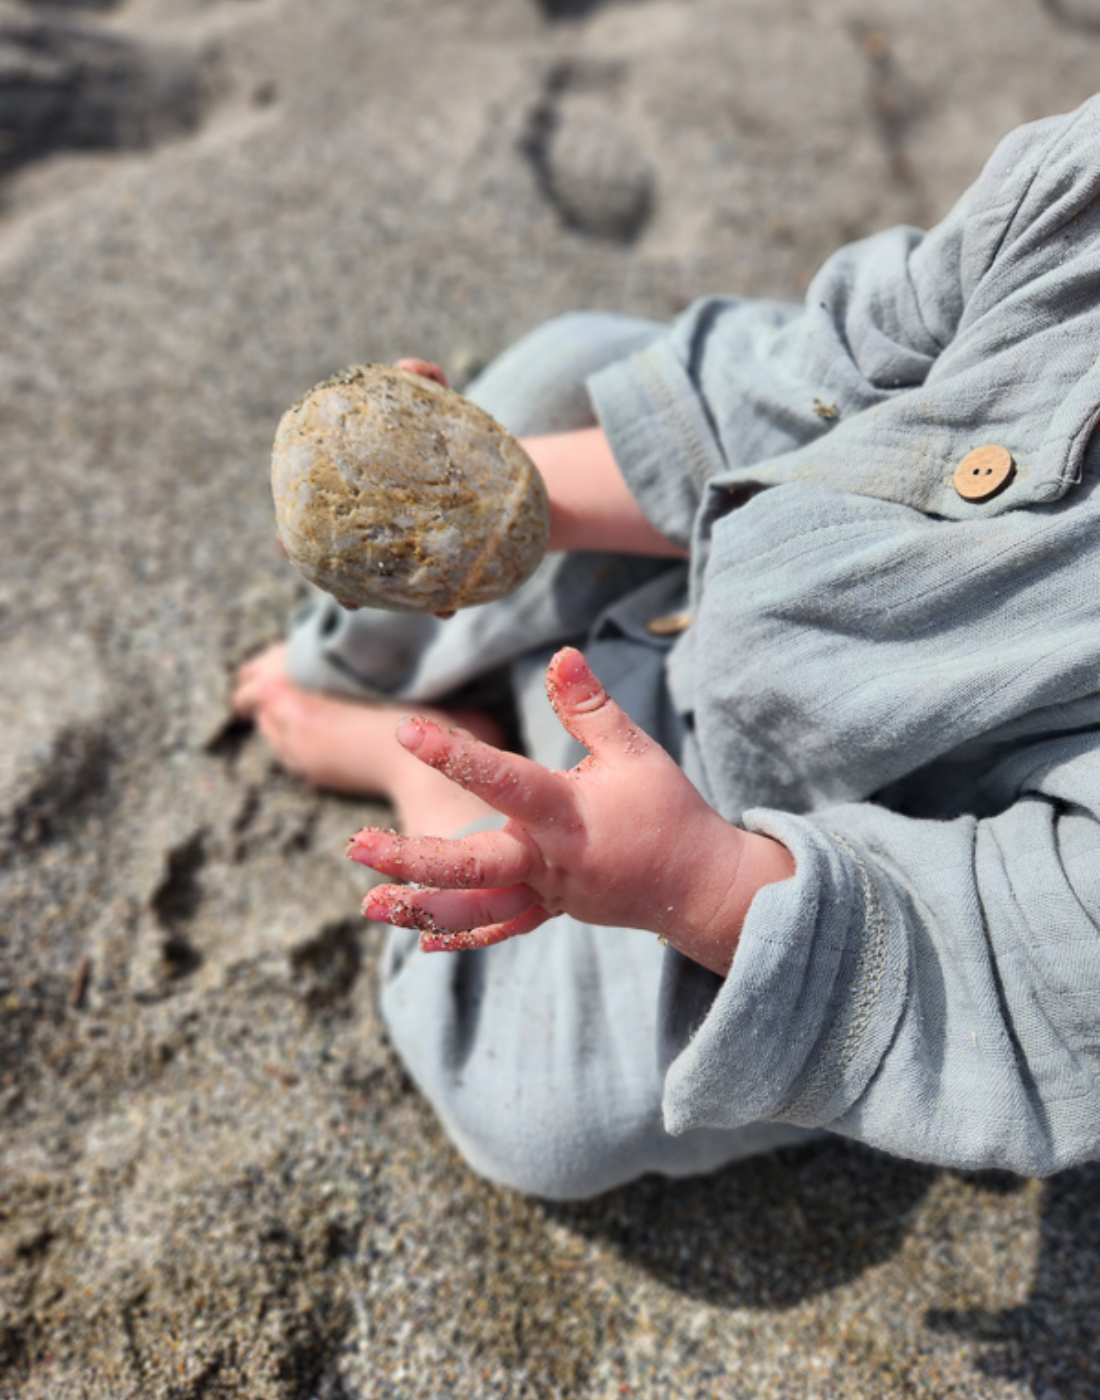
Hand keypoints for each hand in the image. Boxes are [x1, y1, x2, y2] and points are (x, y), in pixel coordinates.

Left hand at [347, 648, 793, 975]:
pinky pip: (501, 929)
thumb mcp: (636, 751)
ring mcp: (548, 894)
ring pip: (476, 908)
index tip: (408, 730)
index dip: (454, 755)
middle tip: (357, 846)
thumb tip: (560, 656)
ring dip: (420, 906)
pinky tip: (419, 939)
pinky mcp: (552, 911)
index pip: (502, 781)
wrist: (701, 887)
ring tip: (368, 905)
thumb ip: (591, 708)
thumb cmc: (668, 811)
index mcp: (568, 816)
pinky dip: (462, 934)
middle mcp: (551, 862)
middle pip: (472, 865)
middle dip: (412, 859)